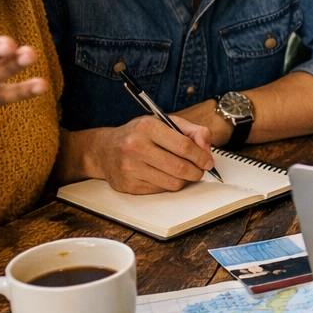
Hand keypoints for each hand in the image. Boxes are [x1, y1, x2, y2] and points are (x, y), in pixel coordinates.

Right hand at [79, 115, 214, 193]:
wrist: (104, 150)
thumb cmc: (138, 134)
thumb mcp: (163, 122)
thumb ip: (190, 130)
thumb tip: (206, 146)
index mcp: (147, 126)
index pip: (184, 146)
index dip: (201, 156)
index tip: (208, 161)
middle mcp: (136, 147)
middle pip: (180, 167)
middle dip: (197, 171)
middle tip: (200, 170)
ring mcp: (131, 168)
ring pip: (173, 183)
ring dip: (185, 180)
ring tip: (183, 171)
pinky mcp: (129, 185)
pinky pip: (161, 190)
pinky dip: (169, 184)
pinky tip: (164, 175)